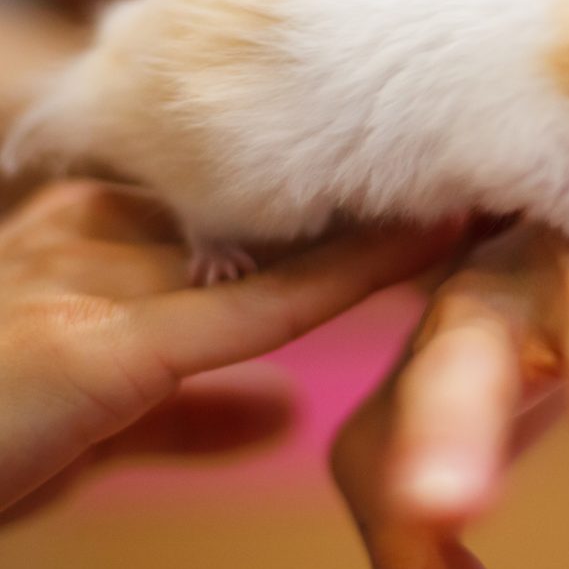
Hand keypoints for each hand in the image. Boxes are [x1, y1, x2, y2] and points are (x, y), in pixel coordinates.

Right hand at [0, 180, 458, 518]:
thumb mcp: (103, 431)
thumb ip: (191, 422)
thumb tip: (280, 420)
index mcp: (103, 251)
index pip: (243, 204)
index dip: (332, 187)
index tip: (420, 167)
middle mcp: (105, 245)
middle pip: (265, 199)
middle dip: (364, 175)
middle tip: (467, 136)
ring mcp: (99, 286)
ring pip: (275, 235)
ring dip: (376, 210)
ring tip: (470, 174)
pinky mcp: (102, 354)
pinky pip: (256, 305)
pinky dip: (345, 278)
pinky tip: (425, 242)